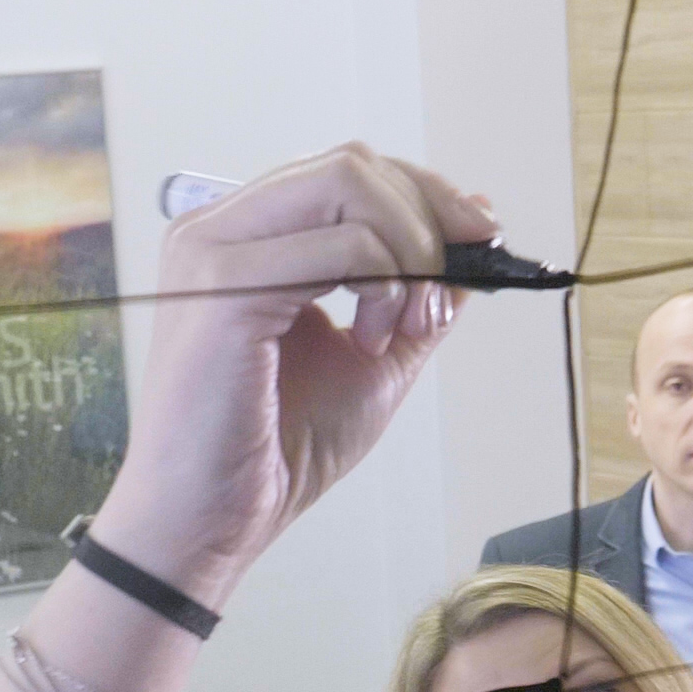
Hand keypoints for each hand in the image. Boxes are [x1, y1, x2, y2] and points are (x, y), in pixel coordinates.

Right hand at [94, 144, 490, 600]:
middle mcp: (217, 228)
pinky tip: (374, 343)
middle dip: (430, 220)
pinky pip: (338, 245)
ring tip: (404, 329)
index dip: (426, 195)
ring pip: (349, 187)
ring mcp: (213, 251)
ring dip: (411, 256)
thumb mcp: (372, 358)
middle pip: (353, 165)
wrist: (210, 526)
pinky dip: (385, 284)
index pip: (346, 172)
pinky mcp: (223, 290)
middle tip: (452, 291)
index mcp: (243, 238)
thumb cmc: (274, 451)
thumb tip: (475, 221)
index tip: (482, 239)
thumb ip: (416, 291)